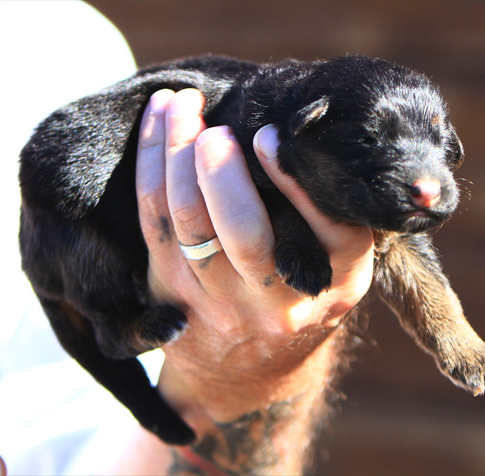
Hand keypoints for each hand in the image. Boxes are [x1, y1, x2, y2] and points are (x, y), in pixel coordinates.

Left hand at [131, 88, 373, 472]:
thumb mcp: (334, 274)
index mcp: (334, 285)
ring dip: (177, 156)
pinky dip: (150, 167)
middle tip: (214, 127)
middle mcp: (278, 301)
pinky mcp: (172, 292)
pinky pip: (153, 222)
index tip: (270, 137)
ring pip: (188, 223)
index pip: (331, 233)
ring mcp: (219, 301)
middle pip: (245, 235)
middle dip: (222, 173)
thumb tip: (296, 137)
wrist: (250, 372)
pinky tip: (157, 127)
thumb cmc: (297, 301)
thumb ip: (328, 223)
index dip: (297, 184)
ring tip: (180, 105)